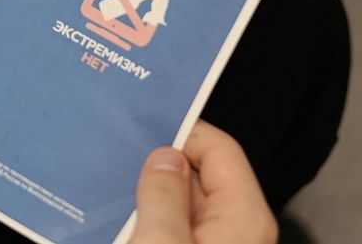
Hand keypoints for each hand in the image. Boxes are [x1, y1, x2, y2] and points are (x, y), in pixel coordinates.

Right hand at [130, 121, 276, 243]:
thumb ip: (162, 194)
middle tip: (120, 168)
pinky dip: (152, 226)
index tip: (143, 129)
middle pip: (198, 178)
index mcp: (243, 218)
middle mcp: (240, 233)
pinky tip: (127, 230)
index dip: (181, 134)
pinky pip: (176, 232)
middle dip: (159, 171)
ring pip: (183, 209)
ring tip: (118, 204)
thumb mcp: (160, 242)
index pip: (218, 149)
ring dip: (151, 204)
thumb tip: (163, 159)